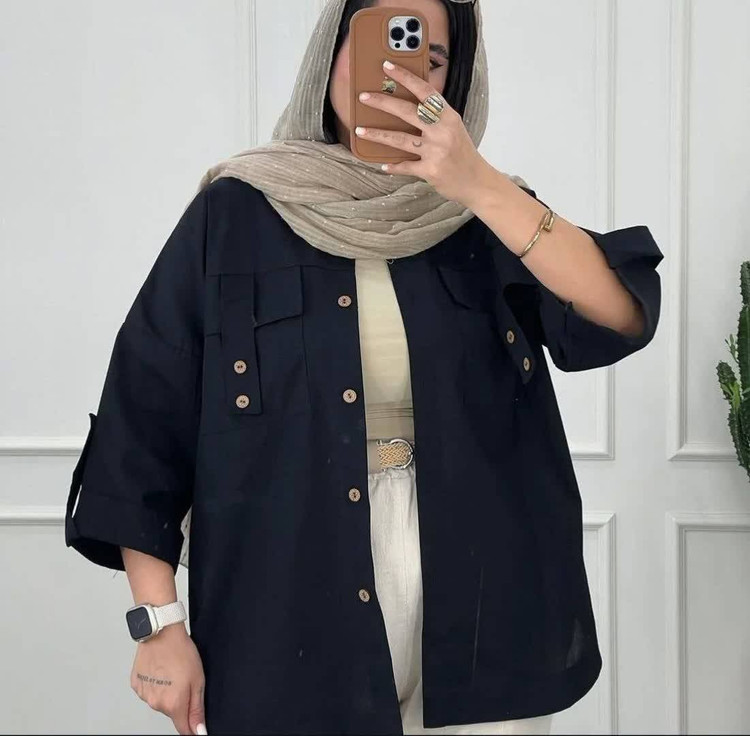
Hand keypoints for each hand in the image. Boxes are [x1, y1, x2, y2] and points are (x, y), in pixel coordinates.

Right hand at [130, 624, 206, 734]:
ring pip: (160, 701)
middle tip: (184, 679)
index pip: (183, 728)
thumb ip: (197, 709)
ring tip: (171, 671)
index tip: (196, 721)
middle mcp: (156, 703)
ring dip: (166, 691)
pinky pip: (149, 691)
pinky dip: (155, 684)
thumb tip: (199, 731)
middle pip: (172, 712)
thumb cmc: (181, 652)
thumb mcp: (198, 680)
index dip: (192, 726)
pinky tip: (160, 670)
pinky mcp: (136, 685)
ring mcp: (144, 694)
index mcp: (173, 704)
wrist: (162, 632)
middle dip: (179, 701)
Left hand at [355, 59, 487, 206]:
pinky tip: (383, 164)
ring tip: (360, 130)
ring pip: (399, 139)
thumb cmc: (462, 154)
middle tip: (363, 97)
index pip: (424, 90)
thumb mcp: (453, 128)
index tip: (387, 67)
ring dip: (377, 134)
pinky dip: (393, 166)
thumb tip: (406, 105)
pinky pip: (405, 166)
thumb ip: (434, 116)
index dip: (405, 77)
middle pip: (406, 111)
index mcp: (448, 116)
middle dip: (382, 102)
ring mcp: (435, 151)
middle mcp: (442, 131)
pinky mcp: (430, 170)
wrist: (477, 182)